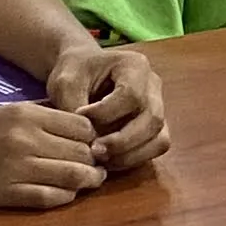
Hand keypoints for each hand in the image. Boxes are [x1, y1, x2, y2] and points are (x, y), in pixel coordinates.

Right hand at [0, 99, 109, 211]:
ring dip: (86, 181)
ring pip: (71, 176)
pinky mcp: (4, 193)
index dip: (94, 139)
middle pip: (82, 153)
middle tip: (97, 168)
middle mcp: (24, 138)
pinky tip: (66, 194)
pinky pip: (48, 198)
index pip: (83, 128)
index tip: (94, 146)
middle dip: (94, 162)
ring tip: (89, 181)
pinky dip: (64, 197)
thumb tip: (82, 133)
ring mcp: (15, 167)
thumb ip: (42, 120)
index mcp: (27, 114)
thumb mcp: (7, 112)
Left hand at [44, 45, 169, 173]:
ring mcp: (159, 107)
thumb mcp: (65, 84)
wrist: (81, 74)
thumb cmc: (74, 74)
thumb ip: (73, 108)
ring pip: (159, 138)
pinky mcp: (156, 127)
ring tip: (100, 157)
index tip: (78, 116)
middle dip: (121, 141)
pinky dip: (134, 158)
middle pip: (152, 119)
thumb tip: (86, 140)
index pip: (130, 95)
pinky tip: (109, 159)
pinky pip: (156, 148)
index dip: (104, 113)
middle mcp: (153, 86)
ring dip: (129, 154)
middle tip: (93, 150)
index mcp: (135, 65)